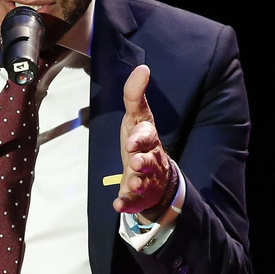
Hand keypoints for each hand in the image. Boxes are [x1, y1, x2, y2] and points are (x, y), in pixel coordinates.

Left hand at [113, 65, 172, 216]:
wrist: (156, 178)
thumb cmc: (142, 143)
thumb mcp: (137, 117)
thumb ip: (135, 95)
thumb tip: (142, 67)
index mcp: (148, 138)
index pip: (147, 135)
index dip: (140, 138)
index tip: (132, 141)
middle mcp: (150, 159)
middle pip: (148, 160)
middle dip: (143, 161)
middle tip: (135, 162)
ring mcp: (145, 179)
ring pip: (144, 181)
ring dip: (137, 182)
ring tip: (131, 183)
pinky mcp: (139, 196)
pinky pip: (133, 201)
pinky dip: (126, 204)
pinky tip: (117, 205)